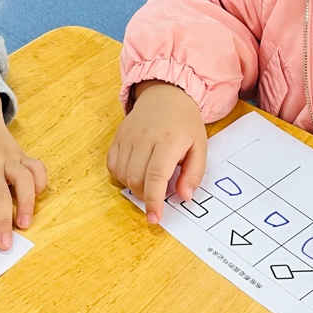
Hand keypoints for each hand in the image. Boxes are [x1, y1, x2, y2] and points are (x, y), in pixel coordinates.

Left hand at [0, 91, 45, 251]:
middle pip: (0, 194)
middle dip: (4, 221)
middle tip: (5, 245)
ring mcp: (7, 158)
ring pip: (23, 180)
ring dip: (27, 202)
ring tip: (25, 224)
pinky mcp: (20, 155)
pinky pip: (35, 167)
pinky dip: (40, 180)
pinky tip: (38, 196)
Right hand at [106, 81, 207, 225]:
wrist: (166, 94)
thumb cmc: (185, 123)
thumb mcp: (200, 146)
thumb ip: (194, 174)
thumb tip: (184, 197)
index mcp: (169, 140)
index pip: (156, 175)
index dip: (154, 200)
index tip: (155, 217)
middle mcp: (145, 137)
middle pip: (136, 178)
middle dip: (145, 195)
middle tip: (157, 194)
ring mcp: (128, 136)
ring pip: (122, 175)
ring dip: (134, 187)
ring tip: (148, 179)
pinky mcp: (118, 137)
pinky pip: (112, 165)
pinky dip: (121, 176)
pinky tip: (135, 172)